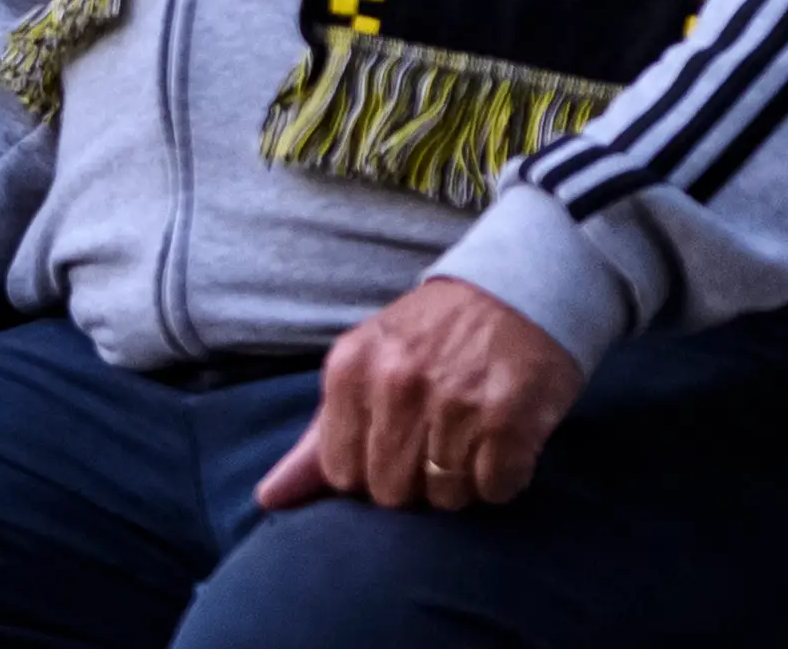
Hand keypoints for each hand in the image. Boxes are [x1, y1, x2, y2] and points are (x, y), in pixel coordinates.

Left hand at [255, 280, 586, 515]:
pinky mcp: (507, 419)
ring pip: (445, 499)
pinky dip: (503, 477)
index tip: (396, 440)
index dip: (371, 470)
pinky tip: (503, 438)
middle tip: (439, 438)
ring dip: (463, 481)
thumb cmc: (434, 336)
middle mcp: (396, 382)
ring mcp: (452, 401)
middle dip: (417, 480)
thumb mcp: (366, 366)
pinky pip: (495, 490)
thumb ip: (320, 437)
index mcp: (350, 369)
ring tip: (472, 435)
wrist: (517, 288)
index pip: (341, 474)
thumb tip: (269, 499)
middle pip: (390, 493)